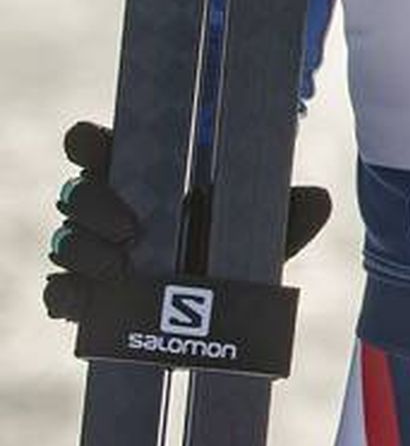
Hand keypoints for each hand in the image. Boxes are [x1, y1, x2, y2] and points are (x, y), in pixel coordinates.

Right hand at [45, 121, 330, 322]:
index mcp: (136, 173)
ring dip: (84, 252)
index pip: (93, 144)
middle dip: (93, 206)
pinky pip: (57, 294)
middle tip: (131, 227)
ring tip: (121, 267)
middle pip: (74, 194)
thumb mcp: (266, 222)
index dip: (87, 141)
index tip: (98, 146)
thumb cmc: (234, 240)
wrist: (219, 301)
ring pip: (65, 241)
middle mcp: (104, 208)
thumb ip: (293, 209)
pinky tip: (88, 303)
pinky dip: (66, 297)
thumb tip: (317, 201)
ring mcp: (89, 250)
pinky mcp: (84, 294)